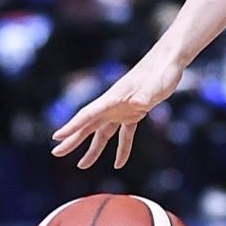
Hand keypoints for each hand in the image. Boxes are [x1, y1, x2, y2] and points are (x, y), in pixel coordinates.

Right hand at [51, 47, 183, 169]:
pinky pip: (124, 134)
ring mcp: (122, 109)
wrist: (169, 60)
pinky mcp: (135, 113)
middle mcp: (113, 104)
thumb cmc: (162, 70)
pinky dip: (122, 148)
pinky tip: (119, 163)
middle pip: (88, 125)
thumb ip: (146, 94)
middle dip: (73, 139)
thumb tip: (137, 104)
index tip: (57, 137)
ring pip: (103, 132)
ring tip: (82, 165)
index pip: (88, 114)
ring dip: (93, 149)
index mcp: (113, 98)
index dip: (72, 126)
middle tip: (57, 153)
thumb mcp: (156, 85)